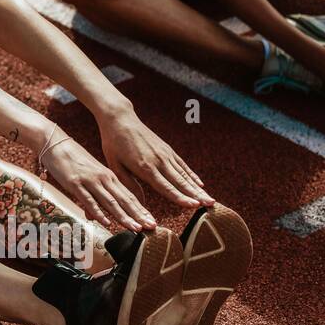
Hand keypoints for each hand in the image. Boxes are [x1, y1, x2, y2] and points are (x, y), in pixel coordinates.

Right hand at [40, 130, 155, 230]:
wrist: (54, 142)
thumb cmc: (70, 158)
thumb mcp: (87, 176)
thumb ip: (93, 196)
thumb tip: (94, 216)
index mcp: (108, 175)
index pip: (129, 195)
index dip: (141, 210)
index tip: (151, 222)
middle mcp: (102, 178)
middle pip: (124, 200)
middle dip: (138, 215)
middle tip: (151, 227)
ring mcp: (89, 181)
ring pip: (110, 201)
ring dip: (123, 216)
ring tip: (135, 228)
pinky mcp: (75, 183)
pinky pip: (89, 200)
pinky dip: (98, 212)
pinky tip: (106, 222)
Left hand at [98, 112, 214, 208]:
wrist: (120, 119)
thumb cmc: (113, 143)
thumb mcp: (114, 165)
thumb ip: (129, 184)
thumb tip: (141, 204)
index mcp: (144, 167)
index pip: (165, 187)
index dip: (180, 197)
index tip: (194, 206)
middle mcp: (158, 161)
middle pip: (180, 182)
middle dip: (196, 195)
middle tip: (211, 205)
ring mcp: (165, 154)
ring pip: (184, 175)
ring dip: (197, 188)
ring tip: (210, 200)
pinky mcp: (167, 149)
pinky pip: (182, 164)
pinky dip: (191, 175)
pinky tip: (200, 184)